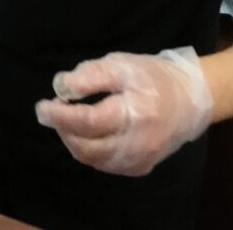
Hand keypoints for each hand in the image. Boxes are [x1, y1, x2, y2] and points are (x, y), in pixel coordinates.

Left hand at [34, 48, 213, 176]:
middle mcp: (137, 143)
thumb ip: (91, 75)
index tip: (42, 107)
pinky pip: (105, 163)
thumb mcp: (122, 65)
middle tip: (54, 111)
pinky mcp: (140, 167)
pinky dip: (90, 150)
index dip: (60, 116)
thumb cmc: (153, 76)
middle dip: (63, 130)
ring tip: (70, 119)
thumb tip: (62, 87)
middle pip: (86, 147)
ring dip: (74, 140)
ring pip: (93, 159)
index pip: (88, 122)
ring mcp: (139, 159)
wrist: (191, 99)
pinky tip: (89, 132)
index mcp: (135, 113)